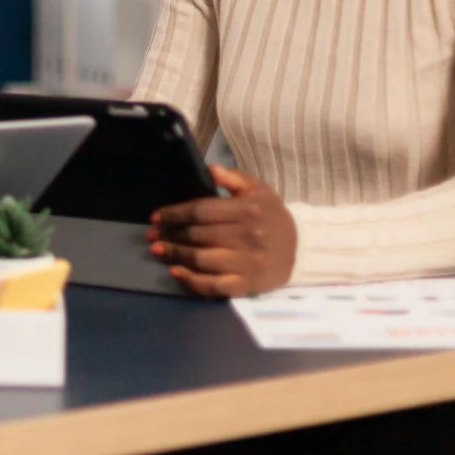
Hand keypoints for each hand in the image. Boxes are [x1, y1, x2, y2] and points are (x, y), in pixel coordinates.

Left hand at [149, 164, 297, 297]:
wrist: (301, 249)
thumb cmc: (271, 216)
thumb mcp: (257, 189)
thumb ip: (232, 177)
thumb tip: (208, 169)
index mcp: (247, 210)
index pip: (201, 211)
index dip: (174, 214)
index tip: (156, 216)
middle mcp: (247, 237)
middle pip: (197, 236)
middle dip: (170, 234)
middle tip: (152, 234)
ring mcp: (248, 263)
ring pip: (202, 260)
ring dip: (175, 255)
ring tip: (158, 250)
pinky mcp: (248, 284)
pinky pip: (214, 285)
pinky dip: (192, 281)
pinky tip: (176, 273)